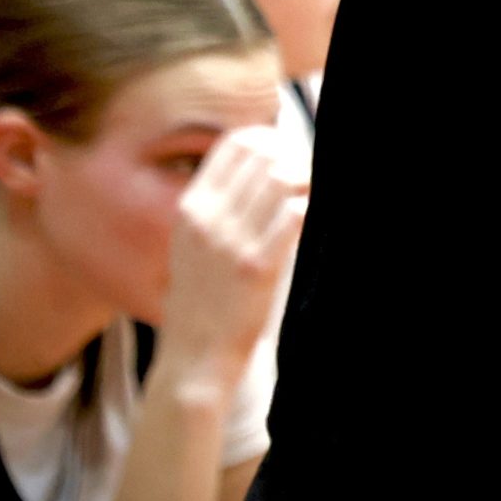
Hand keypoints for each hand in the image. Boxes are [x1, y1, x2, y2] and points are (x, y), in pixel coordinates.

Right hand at [155, 124, 308, 387]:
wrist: (193, 360)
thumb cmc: (199, 303)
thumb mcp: (189, 247)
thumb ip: (213, 207)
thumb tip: (257, 168)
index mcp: (190, 209)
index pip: (232, 145)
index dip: (267, 141)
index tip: (285, 155)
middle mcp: (207, 218)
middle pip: (261, 155)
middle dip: (292, 157)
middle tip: (305, 177)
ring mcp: (231, 241)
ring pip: (280, 178)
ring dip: (304, 180)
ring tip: (311, 196)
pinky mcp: (257, 266)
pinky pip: (294, 214)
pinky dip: (308, 207)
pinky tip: (310, 219)